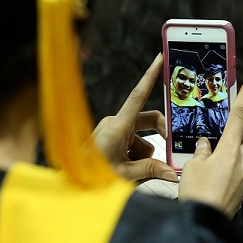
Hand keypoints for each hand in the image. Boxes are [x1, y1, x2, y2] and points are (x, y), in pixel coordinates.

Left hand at [91, 54, 178, 181]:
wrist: (70, 183)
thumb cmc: (92, 176)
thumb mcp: (125, 175)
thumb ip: (150, 170)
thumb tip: (172, 172)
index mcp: (119, 126)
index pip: (139, 95)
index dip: (151, 75)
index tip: (160, 59)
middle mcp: (116, 123)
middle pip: (148, 121)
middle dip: (159, 137)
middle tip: (168, 153)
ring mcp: (113, 130)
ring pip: (141, 137)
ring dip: (143, 154)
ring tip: (132, 171)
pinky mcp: (111, 137)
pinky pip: (131, 142)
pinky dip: (134, 156)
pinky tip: (126, 169)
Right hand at [179, 74, 242, 217]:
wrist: (203, 223)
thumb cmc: (197, 194)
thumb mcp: (191, 167)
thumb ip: (200, 153)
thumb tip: (205, 146)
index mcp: (229, 151)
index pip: (240, 116)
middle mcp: (242, 164)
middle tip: (225, 137)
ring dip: (235, 155)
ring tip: (211, 163)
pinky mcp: (241, 193)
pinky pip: (240, 175)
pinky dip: (229, 172)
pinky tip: (211, 181)